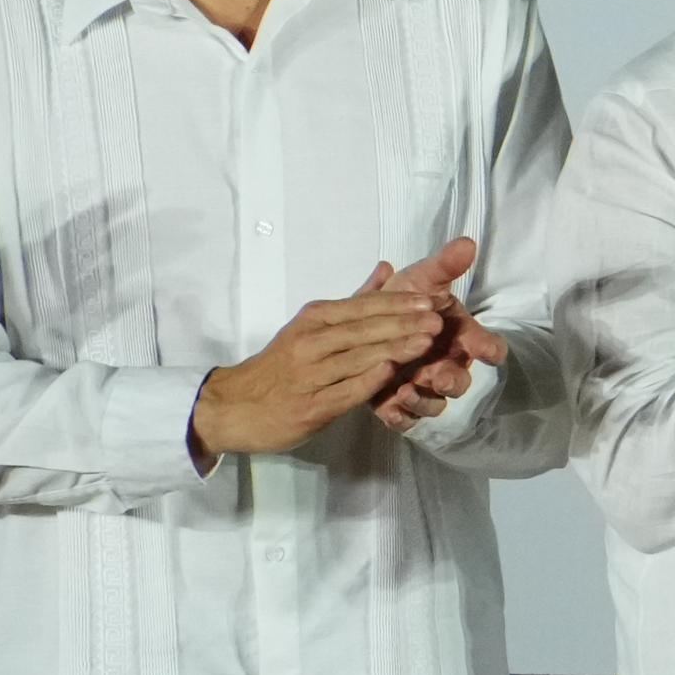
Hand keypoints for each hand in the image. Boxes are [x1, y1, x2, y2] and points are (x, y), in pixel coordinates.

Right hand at [193, 263, 452, 460]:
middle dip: (405, 322)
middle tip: (440, 316)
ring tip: (428, 340)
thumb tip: (386, 268)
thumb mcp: (312, 327)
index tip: (434, 297)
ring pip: (358, 357)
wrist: (234, 406)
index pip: (363, 306)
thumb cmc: (282, 366)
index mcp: (315, 319)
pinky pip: (343, 390)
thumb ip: (354, 301)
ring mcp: (310, 374)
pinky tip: (390, 371)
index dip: (400, 302)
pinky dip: (367, 379)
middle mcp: (311, 342)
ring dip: (395, 347)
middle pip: (364, 329)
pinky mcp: (311, 405)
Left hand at [370, 237, 508, 428]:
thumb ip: (443, 266)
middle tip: (438, 376)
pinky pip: (407, 418)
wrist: (358, 324)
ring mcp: (423, 387)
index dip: (488, 347)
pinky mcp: (400, 405)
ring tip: (405, 392)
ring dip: (423, 400)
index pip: (484, 344)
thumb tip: (467, 243)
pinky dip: (400, 416)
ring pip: (434, 403)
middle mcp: (445, 363)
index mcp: (457, 336)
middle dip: (451, 379)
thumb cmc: (397, 301)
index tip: (487, 351)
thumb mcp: (417, 280)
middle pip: (460, 380)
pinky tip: (388, 410)